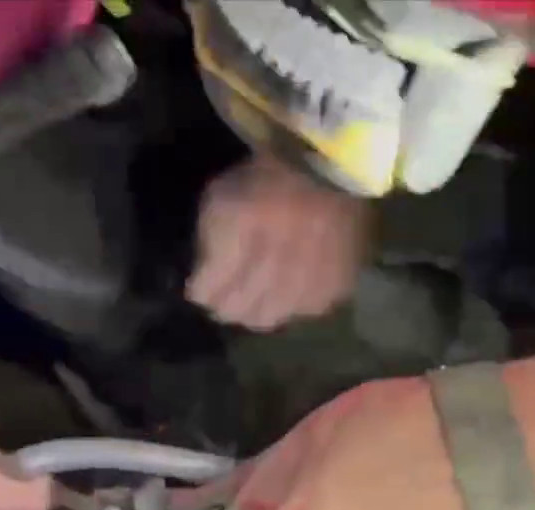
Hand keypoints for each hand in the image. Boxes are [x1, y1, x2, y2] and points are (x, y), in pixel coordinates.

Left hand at [186, 154, 367, 331]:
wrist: (329, 167)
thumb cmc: (265, 179)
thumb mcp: (222, 195)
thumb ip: (208, 240)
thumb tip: (204, 284)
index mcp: (242, 225)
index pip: (210, 285)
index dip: (199, 292)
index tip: (197, 290)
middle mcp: (275, 256)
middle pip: (238, 308)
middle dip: (224, 307)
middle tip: (224, 300)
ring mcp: (309, 275)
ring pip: (269, 317)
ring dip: (255, 312)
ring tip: (254, 300)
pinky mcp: (336, 283)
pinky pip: (302, 312)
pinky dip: (291, 307)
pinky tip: (287, 293)